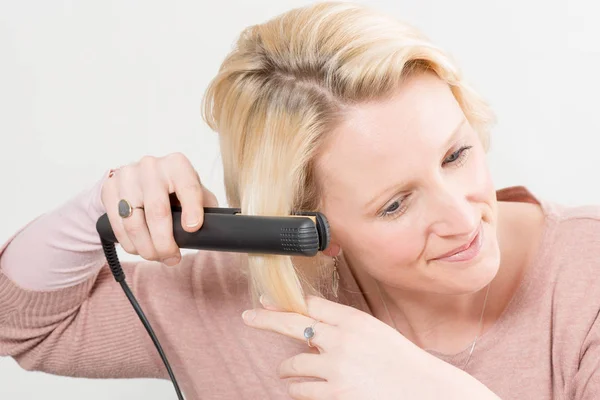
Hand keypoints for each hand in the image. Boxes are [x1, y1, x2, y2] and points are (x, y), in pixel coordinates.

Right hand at [101, 152, 217, 265]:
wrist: (137, 179)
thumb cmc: (172, 189)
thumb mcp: (193, 192)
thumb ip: (206, 207)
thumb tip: (218, 229)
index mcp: (178, 165)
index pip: (187, 187)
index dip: (191, 209)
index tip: (193, 229)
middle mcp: (151, 166)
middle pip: (157, 211)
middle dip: (165, 242)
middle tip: (172, 258)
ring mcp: (127, 176)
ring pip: (134, 222)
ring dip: (146, 248)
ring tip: (156, 256)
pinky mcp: (109, 188)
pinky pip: (117, 225)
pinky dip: (129, 243)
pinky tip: (139, 249)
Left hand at [242, 295, 479, 399]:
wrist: (422, 388)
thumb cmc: (399, 360)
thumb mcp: (374, 331)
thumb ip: (344, 326)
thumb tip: (313, 331)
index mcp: (352, 319)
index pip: (310, 305)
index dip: (286, 303)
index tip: (267, 301)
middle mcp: (341, 338)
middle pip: (292, 324)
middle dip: (266, 320)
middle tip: (248, 317)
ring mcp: (335, 366)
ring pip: (291, 364)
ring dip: (286, 370)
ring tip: (287, 372)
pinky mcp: (334, 392)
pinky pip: (300, 390)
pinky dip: (297, 389)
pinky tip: (301, 388)